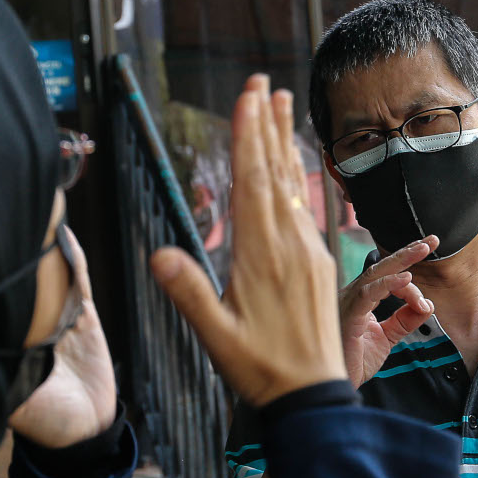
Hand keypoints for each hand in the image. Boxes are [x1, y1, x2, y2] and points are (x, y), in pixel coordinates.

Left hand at [9, 226, 117, 446]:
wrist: (86, 429)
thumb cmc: (44, 421)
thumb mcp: (12, 402)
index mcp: (8, 339)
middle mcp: (30, 323)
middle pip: (18, 279)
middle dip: (6, 253)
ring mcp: (59, 317)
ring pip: (48, 274)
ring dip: (42, 246)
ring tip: (30, 209)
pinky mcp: (86, 317)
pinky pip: (81, 282)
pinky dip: (74, 257)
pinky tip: (64, 233)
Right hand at [150, 74, 346, 406]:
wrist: (313, 395)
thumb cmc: (260, 368)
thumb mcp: (216, 336)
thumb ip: (189, 293)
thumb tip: (158, 254)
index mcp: (260, 256)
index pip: (252, 183)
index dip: (248, 137)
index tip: (247, 96)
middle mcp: (289, 245)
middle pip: (275, 174)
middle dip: (267, 125)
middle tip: (264, 82)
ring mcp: (308, 252)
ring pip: (293, 187)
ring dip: (285, 144)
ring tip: (283, 107)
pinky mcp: (319, 264)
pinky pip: (306, 208)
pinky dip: (298, 179)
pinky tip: (296, 168)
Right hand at [339, 238, 436, 386]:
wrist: (334, 386)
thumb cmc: (351, 362)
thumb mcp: (385, 338)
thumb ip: (404, 321)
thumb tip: (427, 306)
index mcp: (358, 301)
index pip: (386, 279)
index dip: (410, 283)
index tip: (427, 304)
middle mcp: (351, 297)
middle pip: (380, 267)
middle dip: (406, 252)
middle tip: (430, 241)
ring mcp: (346, 304)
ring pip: (375, 274)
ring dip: (401, 260)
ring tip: (423, 249)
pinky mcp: (347, 316)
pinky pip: (368, 293)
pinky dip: (388, 284)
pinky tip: (406, 278)